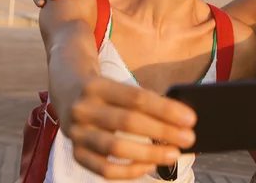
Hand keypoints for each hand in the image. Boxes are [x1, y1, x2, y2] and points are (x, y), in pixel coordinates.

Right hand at [63, 77, 196, 179]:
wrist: (65, 88)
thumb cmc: (104, 90)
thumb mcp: (118, 85)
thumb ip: (143, 101)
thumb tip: (178, 121)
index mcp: (98, 86)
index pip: (137, 98)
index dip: (166, 110)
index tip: (190, 118)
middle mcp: (84, 108)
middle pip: (128, 122)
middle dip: (163, 132)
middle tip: (188, 138)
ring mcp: (76, 132)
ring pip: (116, 148)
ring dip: (149, 154)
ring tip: (173, 154)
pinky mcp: (75, 152)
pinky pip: (104, 169)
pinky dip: (129, 171)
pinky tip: (149, 166)